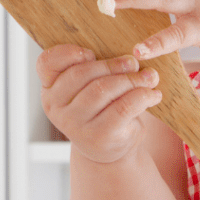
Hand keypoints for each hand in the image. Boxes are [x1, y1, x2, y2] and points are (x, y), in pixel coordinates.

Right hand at [36, 44, 161, 163]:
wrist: (108, 147)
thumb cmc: (101, 107)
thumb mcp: (91, 86)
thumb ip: (97, 68)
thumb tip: (132, 54)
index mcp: (50, 88)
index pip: (47, 63)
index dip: (68, 52)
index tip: (90, 52)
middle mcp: (57, 107)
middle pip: (81, 74)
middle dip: (112, 65)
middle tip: (134, 63)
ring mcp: (75, 125)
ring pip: (102, 90)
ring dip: (131, 80)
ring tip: (149, 77)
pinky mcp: (99, 137)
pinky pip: (123, 108)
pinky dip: (142, 97)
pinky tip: (153, 95)